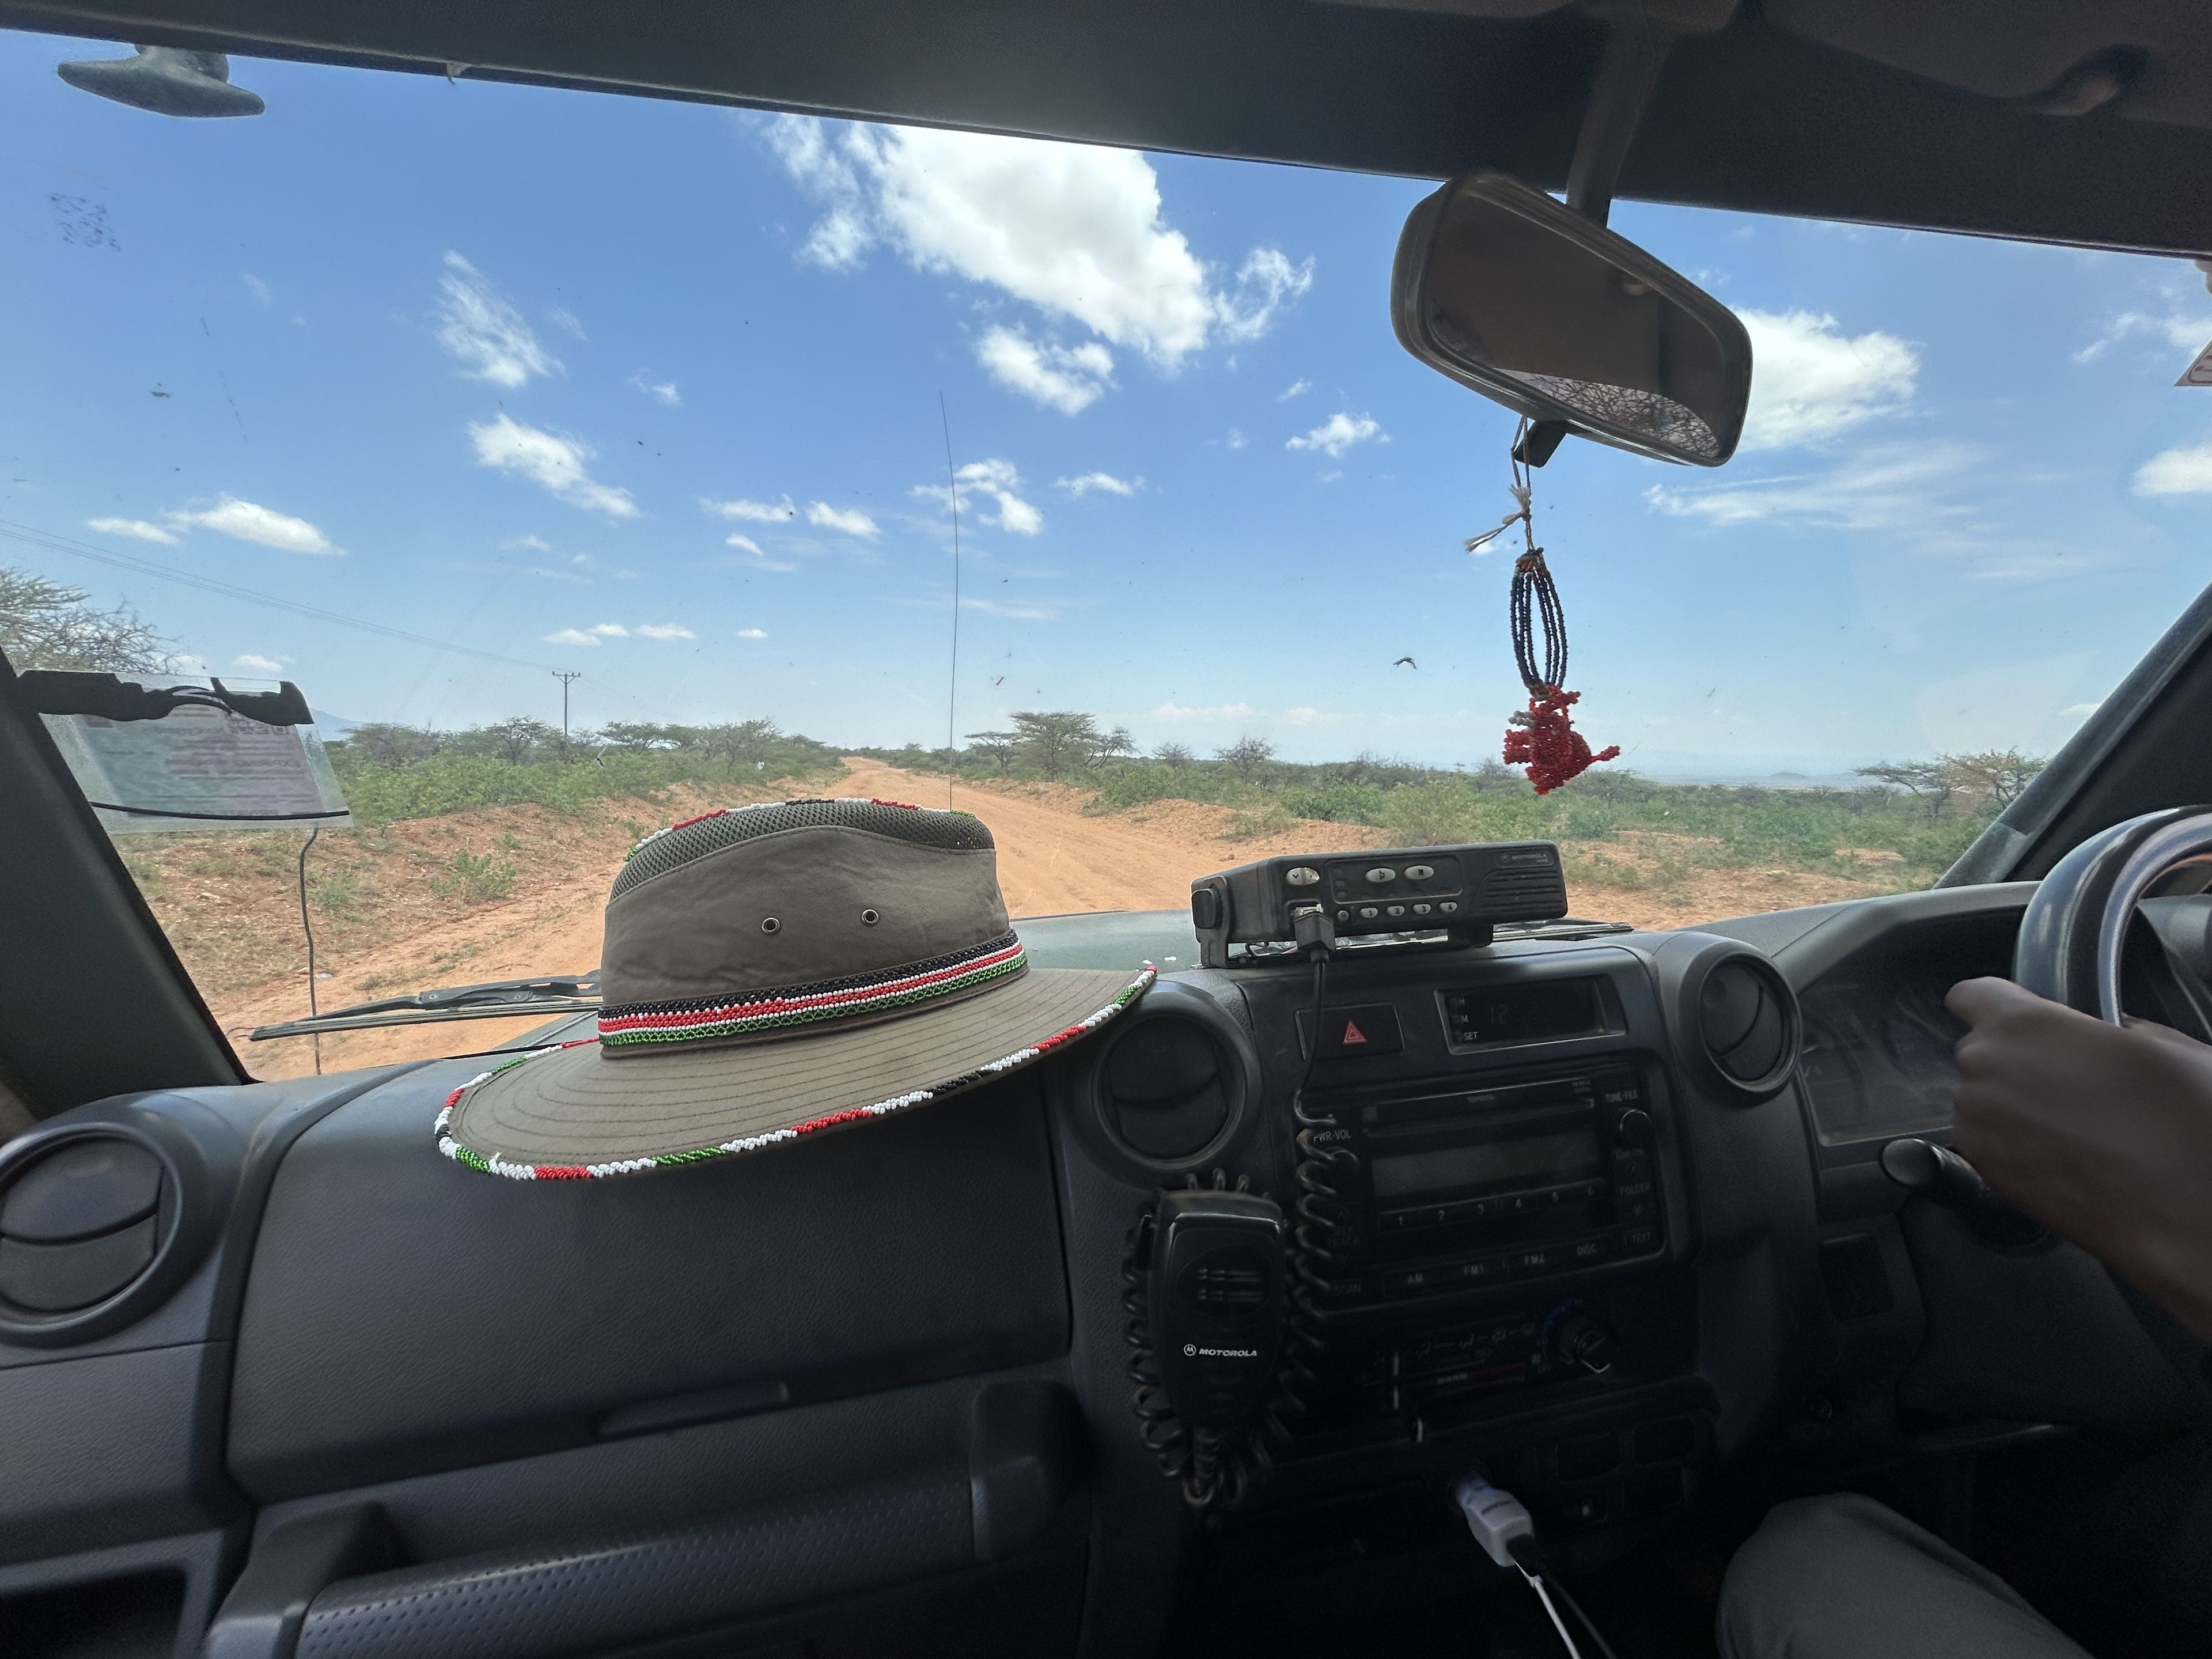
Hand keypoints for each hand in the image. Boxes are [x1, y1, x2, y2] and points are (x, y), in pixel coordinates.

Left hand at [1947, 977, 2211, 1341]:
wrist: (2186, 1215)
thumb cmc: (2183, 1127)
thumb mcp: (2166, 1047)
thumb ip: (2114, 1028)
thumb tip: (2111, 1033)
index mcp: (2022, 1025)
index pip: (1972, 995)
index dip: (1997, 1007)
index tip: (2018, 1019)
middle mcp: (1984, 1070)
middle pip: (1982, 1051)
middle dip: (2016, 1062)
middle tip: (2072, 1084)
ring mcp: (1978, 1124)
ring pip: (1982, 1097)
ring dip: (2014, 1105)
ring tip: (2077, 1127)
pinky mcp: (1983, 1171)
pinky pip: (1987, 1140)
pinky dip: (2014, 1144)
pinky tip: (2067, 1155)